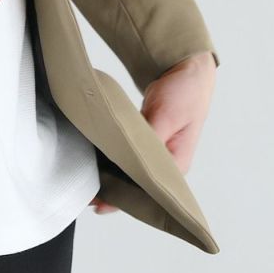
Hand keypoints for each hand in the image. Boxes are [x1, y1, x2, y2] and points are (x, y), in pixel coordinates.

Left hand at [89, 49, 216, 214]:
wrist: (187, 69)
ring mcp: (156, 153)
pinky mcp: (146, 140)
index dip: (123, 198)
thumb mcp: (167, 117)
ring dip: (110, 174)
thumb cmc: (185, 93)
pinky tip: (96, 159)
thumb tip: (130, 159)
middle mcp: (166, 166)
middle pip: (137, 184)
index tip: (99, 203)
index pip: (148, 191)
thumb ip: (150, 140)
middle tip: (87, 193)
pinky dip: (112, 157)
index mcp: (176, 166)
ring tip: (87, 179)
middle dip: (112, 189)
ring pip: (130, 170)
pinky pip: (126, 154)